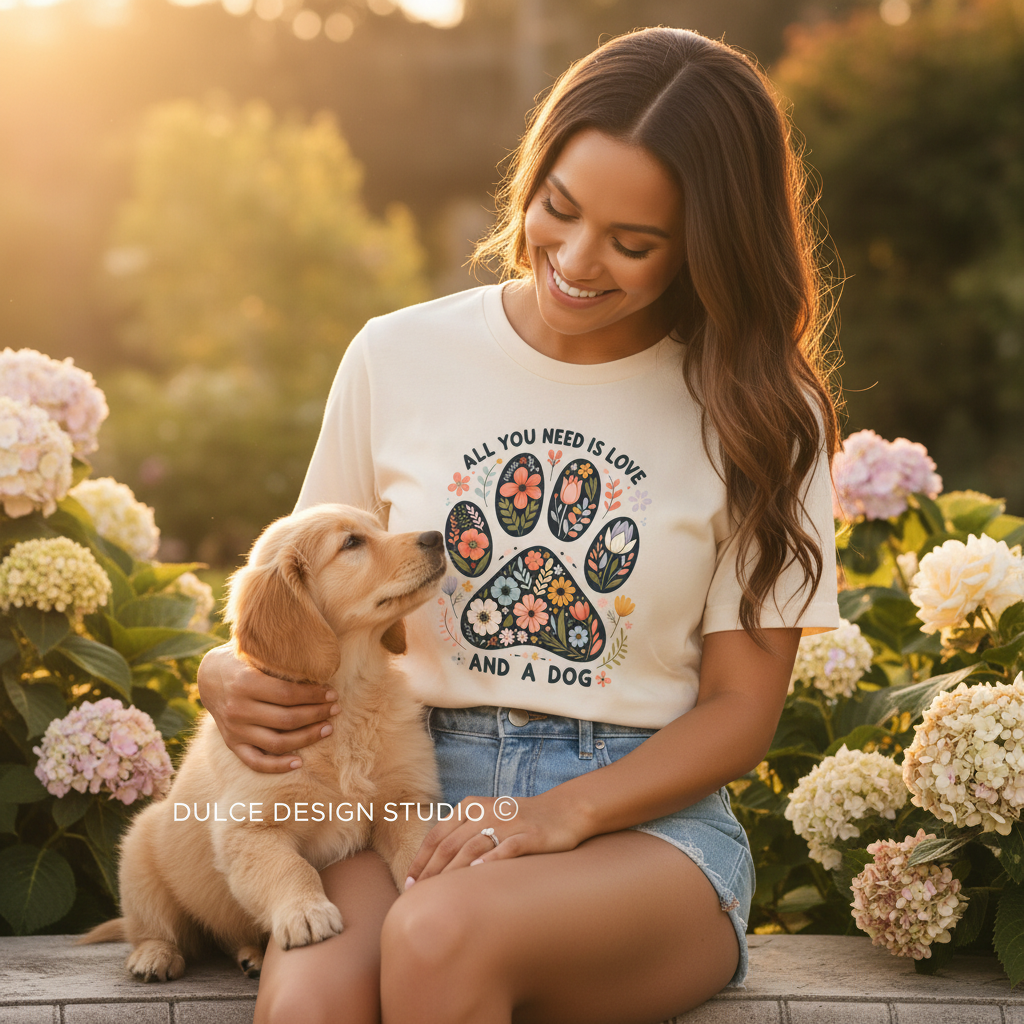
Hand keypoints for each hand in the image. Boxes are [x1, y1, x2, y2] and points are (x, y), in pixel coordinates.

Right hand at [196, 644, 339, 772]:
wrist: (208, 677)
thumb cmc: (242, 660)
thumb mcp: (256, 652)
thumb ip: (280, 659)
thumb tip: (318, 662)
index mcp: (245, 683)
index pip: (288, 695)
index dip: (314, 696)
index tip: (332, 694)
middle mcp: (238, 709)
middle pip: (287, 719)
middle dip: (317, 714)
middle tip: (336, 709)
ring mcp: (235, 730)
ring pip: (277, 742)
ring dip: (308, 738)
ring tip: (328, 728)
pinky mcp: (232, 744)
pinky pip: (256, 762)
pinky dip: (278, 766)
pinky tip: (299, 762)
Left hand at [404, 792, 589, 884]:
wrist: (562, 811)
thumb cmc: (518, 820)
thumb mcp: (486, 818)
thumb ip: (462, 833)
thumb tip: (431, 865)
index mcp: (471, 806)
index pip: (438, 834)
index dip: (421, 859)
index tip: (410, 883)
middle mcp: (487, 811)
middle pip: (451, 843)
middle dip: (431, 871)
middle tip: (419, 896)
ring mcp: (509, 822)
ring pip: (473, 846)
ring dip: (453, 871)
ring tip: (439, 893)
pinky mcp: (530, 835)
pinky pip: (507, 848)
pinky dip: (490, 860)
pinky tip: (477, 875)